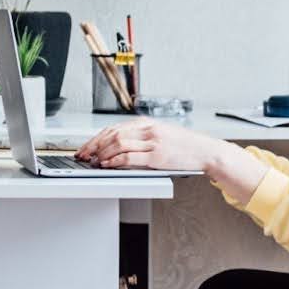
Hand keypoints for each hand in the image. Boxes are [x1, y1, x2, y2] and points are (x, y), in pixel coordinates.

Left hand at [75, 120, 218, 172]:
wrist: (205, 151)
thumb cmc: (183, 146)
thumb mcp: (160, 135)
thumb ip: (140, 138)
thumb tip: (115, 146)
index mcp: (146, 123)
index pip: (113, 128)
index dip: (95, 138)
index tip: (85, 148)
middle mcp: (148, 129)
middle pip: (112, 134)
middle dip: (93, 146)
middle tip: (83, 156)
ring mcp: (153, 142)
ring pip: (118, 143)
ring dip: (102, 154)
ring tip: (94, 162)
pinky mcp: (157, 155)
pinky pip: (130, 157)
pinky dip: (115, 161)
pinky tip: (108, 165)